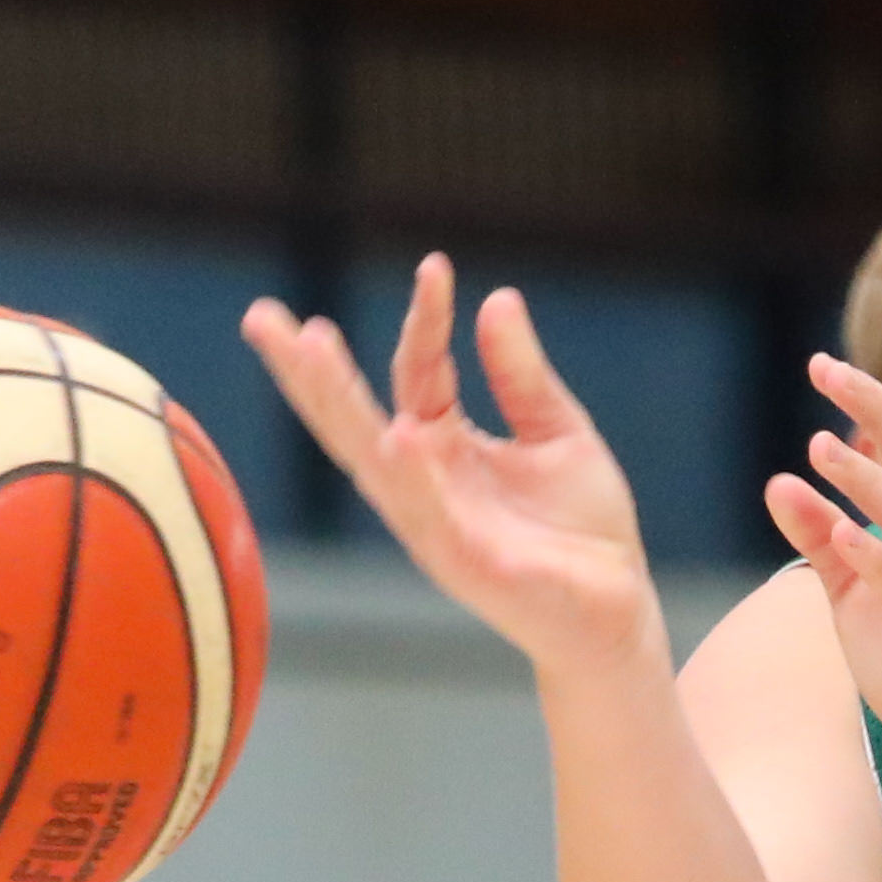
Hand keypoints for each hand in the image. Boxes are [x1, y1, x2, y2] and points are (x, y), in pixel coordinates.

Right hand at [244, 259, 666, 682]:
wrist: (618, 614)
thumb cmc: (582, 531)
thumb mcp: (557, 431)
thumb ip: (521, 374)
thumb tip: (497, 299)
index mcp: (443, 448)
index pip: (417, 372)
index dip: (425, 320)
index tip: (437, 267)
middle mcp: (424, 486)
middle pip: (353, 420)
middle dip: (308, 371)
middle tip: (263, 318)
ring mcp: (438, 526)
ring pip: (375, 462)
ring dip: (340, 408)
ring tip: (310, 352)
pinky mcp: (470, 566)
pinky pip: (432, 519)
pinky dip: (411, 479)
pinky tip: (396, 435)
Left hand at [764, 354, 881, 811]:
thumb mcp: (858, 593)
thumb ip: (822, 539)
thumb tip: (780, 483)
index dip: (870, 404)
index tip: (823, 363)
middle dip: (878, 410)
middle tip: (826, 368)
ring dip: (869, 481)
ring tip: (818, 447)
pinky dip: (878, 560)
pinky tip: (842, 536)